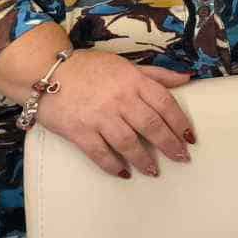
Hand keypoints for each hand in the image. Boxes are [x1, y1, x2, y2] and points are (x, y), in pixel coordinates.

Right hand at [34, 49, 194, 179]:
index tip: (190, 137)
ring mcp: (100, 116)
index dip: (180, 122)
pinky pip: (100, 153)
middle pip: (151, 125)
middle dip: (169, 144)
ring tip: (154, 171)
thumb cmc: (90, 68)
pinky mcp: (79, 131)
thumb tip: (186, 78)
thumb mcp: (126, 65)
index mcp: (134, 81)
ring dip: (144, 159)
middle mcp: (120, 99)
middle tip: (181, 158)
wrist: (46, 71)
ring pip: (129, 142)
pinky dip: (113, 165)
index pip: (165, 103)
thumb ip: (156, 74)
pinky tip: (123, 173)